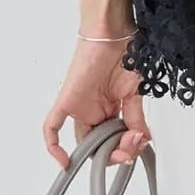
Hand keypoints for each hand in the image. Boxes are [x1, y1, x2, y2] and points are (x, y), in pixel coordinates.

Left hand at [43, 34, 150, 167]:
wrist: (114, 32)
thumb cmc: (125, 53)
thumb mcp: (135, 93)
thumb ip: (136, 118)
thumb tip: (142, 140)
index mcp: (108, 108)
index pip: (111, 139)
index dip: (123, 148)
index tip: (138, 146)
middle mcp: (92, 109)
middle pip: (99, 144)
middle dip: (117, 151)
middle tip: (132, 147)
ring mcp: (79, 106)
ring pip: (83, 139)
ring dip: (103, 150)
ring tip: (123, 145)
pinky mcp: (67, 99)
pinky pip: (52, 125)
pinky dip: (54, 145)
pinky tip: (64, 161)